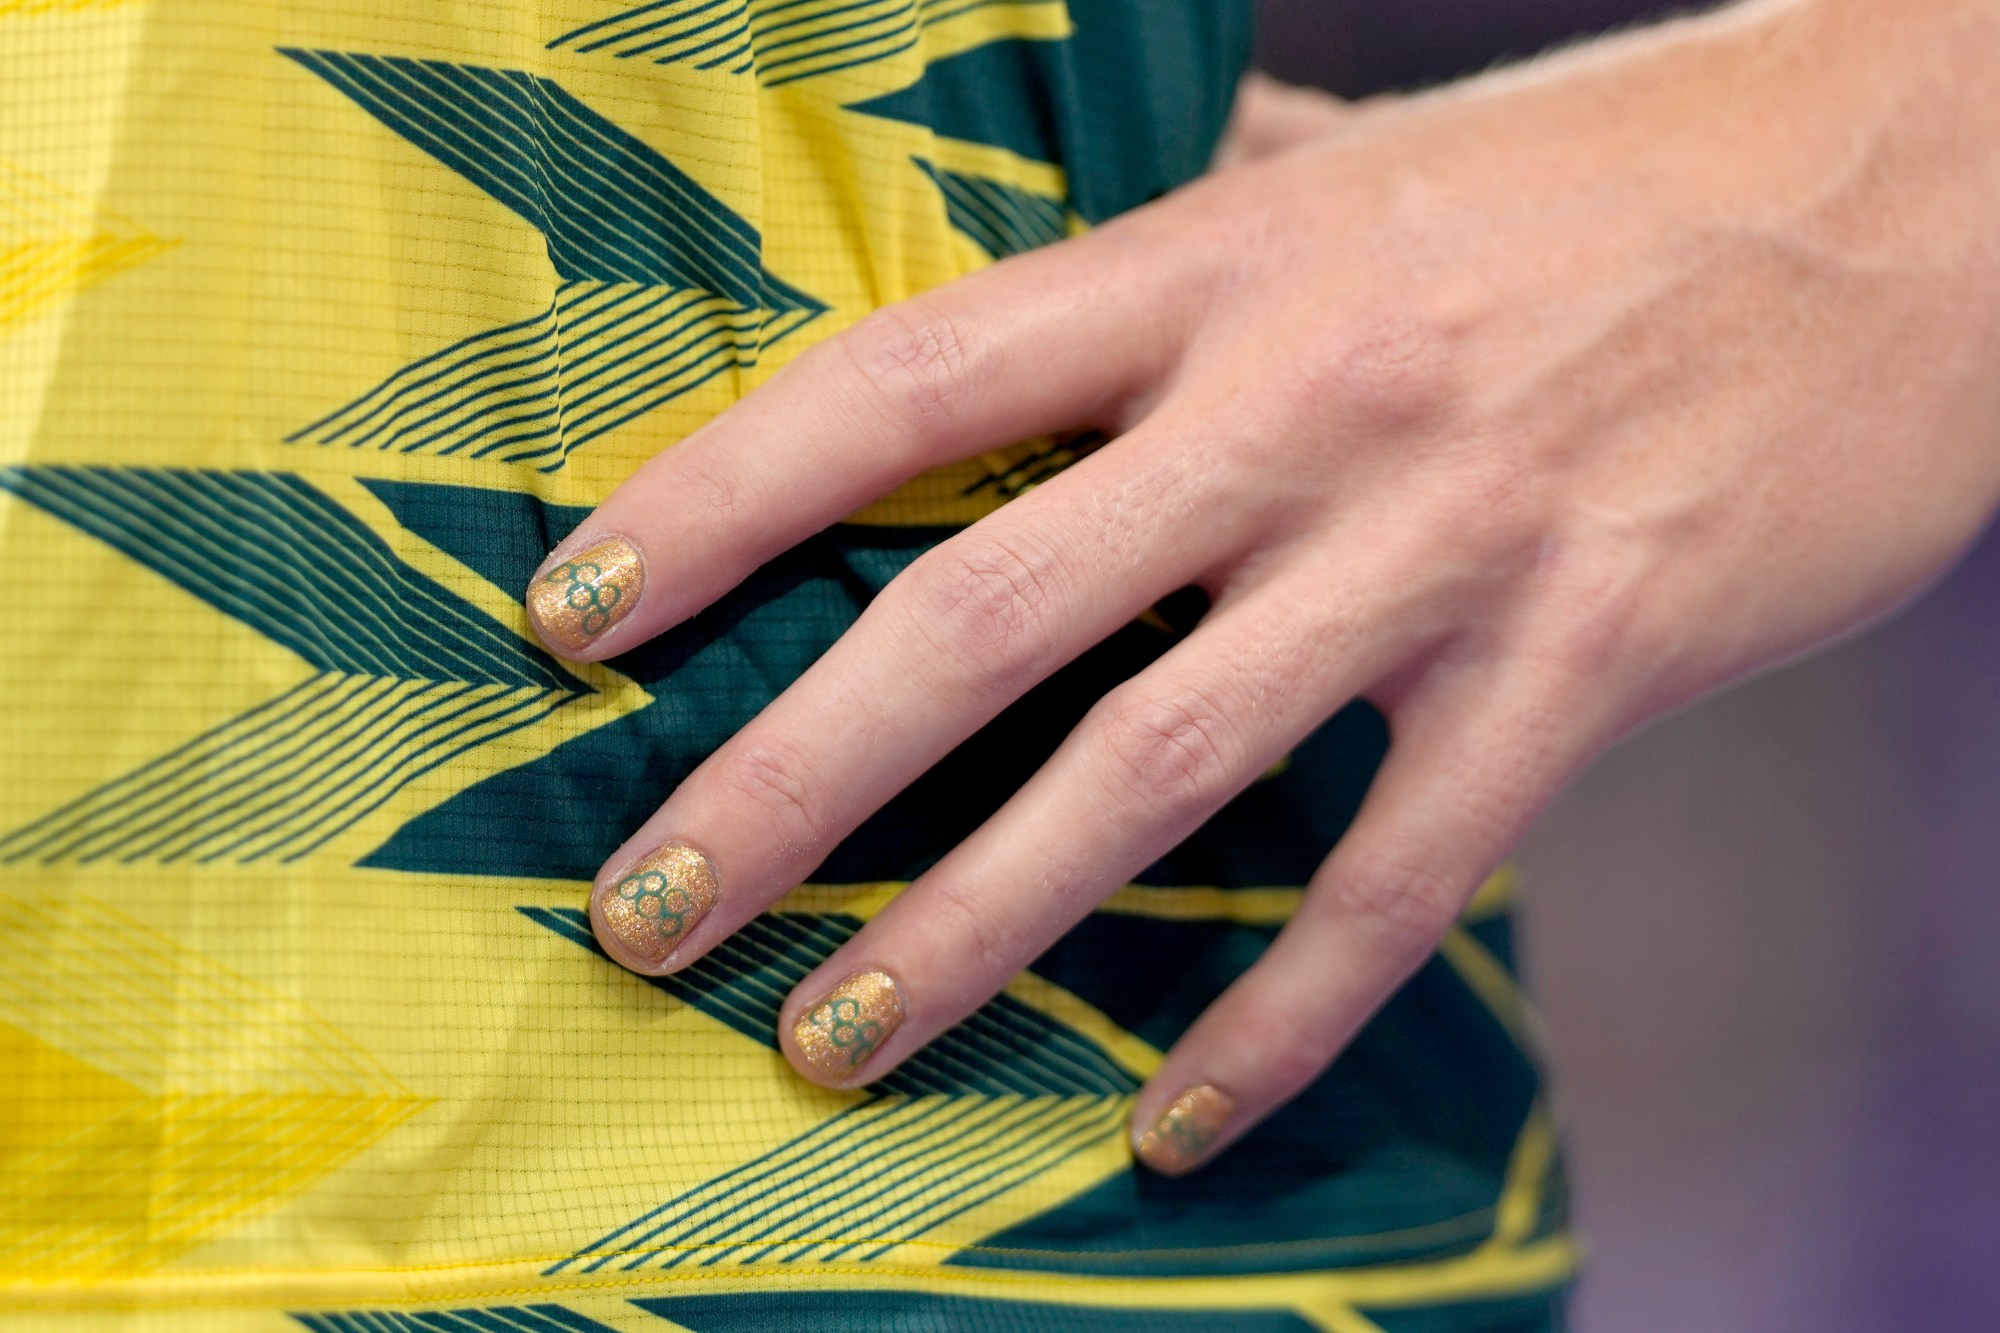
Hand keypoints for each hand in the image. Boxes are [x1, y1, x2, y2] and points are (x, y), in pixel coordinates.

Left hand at [527, 0, 1999, 1171]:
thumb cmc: (1605, 175)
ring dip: (975, 926)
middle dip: (787, 777)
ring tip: (834, 1042)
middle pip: (979, 610)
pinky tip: (1166, 1120)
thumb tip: (1046, 248)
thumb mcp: (1358, 168)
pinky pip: (1398, 884)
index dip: (715, 500)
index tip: (570, 618)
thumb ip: (1190, 220)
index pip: (906, 383)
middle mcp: (1298, 409)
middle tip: (645, 910)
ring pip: (1153, 768)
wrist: (1911, 185)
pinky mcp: (1581, 665)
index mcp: (1217, 268)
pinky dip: (1273, 1021)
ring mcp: (1440, 546)